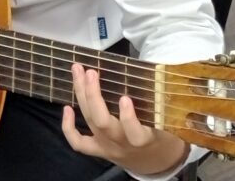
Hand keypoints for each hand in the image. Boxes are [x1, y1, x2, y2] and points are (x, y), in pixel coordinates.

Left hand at [62, 64, 189, 176]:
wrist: (156, 163)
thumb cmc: (162, 135)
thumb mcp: (167, 122)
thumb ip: (161, 104)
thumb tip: (158, 74)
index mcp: (143, 138)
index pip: (136, 133)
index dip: (128, 118)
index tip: (125, 97)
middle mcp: (122, 143)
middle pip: (103, 122)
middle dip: (94, 96)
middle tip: (91, 71)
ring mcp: (107, 146)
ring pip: (91, 122)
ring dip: (82, 95)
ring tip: (78, 72)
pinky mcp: (97, 150)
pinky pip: (79, 143)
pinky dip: (68, 127)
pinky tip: (66, 108)